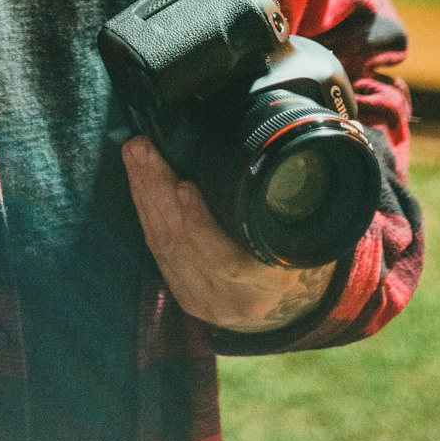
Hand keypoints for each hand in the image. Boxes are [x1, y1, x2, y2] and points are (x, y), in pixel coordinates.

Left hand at [122, 135, 336, 332]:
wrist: (291, 304)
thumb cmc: (300, 252)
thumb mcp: (304, 230)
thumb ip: (293, 198)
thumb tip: (295, 136)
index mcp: (270, 284)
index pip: (226, 260)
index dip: (200, 224)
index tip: (184, 185)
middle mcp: (233, 299)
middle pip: (184, 244)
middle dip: (157, 191)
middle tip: (141, 150)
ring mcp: (205, 302)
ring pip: (165, 246)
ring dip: (144, 195)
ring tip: (135, 155)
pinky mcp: (185, 296)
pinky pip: (159, 252)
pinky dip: (146, 213)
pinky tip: (139, 183)